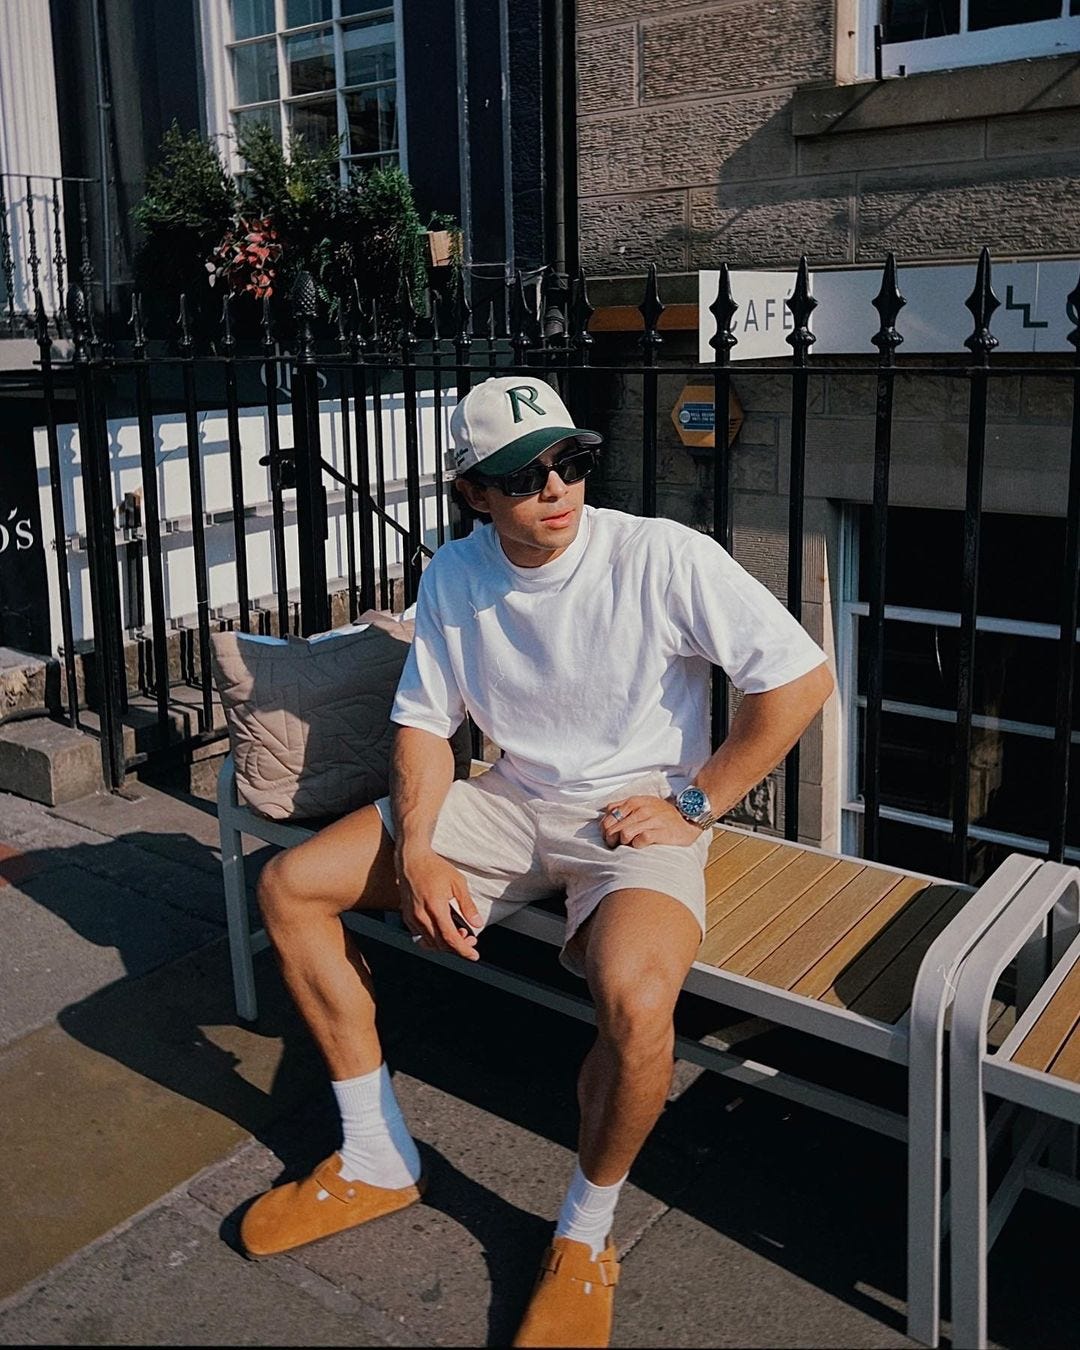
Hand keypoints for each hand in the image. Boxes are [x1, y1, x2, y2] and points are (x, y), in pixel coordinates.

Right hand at [396, 846, 481, 960]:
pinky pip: (420, 936)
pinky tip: (443, 929)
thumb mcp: (458, 883)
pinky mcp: (406, 917)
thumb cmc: (434, 868)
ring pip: (429, 943)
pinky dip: (433, 938)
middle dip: (457, 947)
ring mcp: (411, 917)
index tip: (473, 955)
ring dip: (445, 943)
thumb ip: (468, 905)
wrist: (411, 859)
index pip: (450, 938)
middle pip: (440, 944)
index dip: (463, 950)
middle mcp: (421, 915)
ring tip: (458, 932)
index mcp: (435, 907)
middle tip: (469, 940)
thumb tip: (477, 923)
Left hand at [600, 795, 703, 848]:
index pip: (609, 815)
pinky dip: (637, 845)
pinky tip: (641, 845)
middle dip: (612, 839)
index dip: (605, 829)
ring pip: (625, 834)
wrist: (688, 819)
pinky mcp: (661, 831)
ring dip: (624, 843)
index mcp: (634, 801)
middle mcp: (641, 808)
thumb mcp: (642, 804)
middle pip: (614, 827)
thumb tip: (605, 818)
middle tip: (618, 845)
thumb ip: (623, 808)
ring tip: (630, 845)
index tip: (610, 837)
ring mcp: (652, 819)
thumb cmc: (661, 815)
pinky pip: (640, 840)